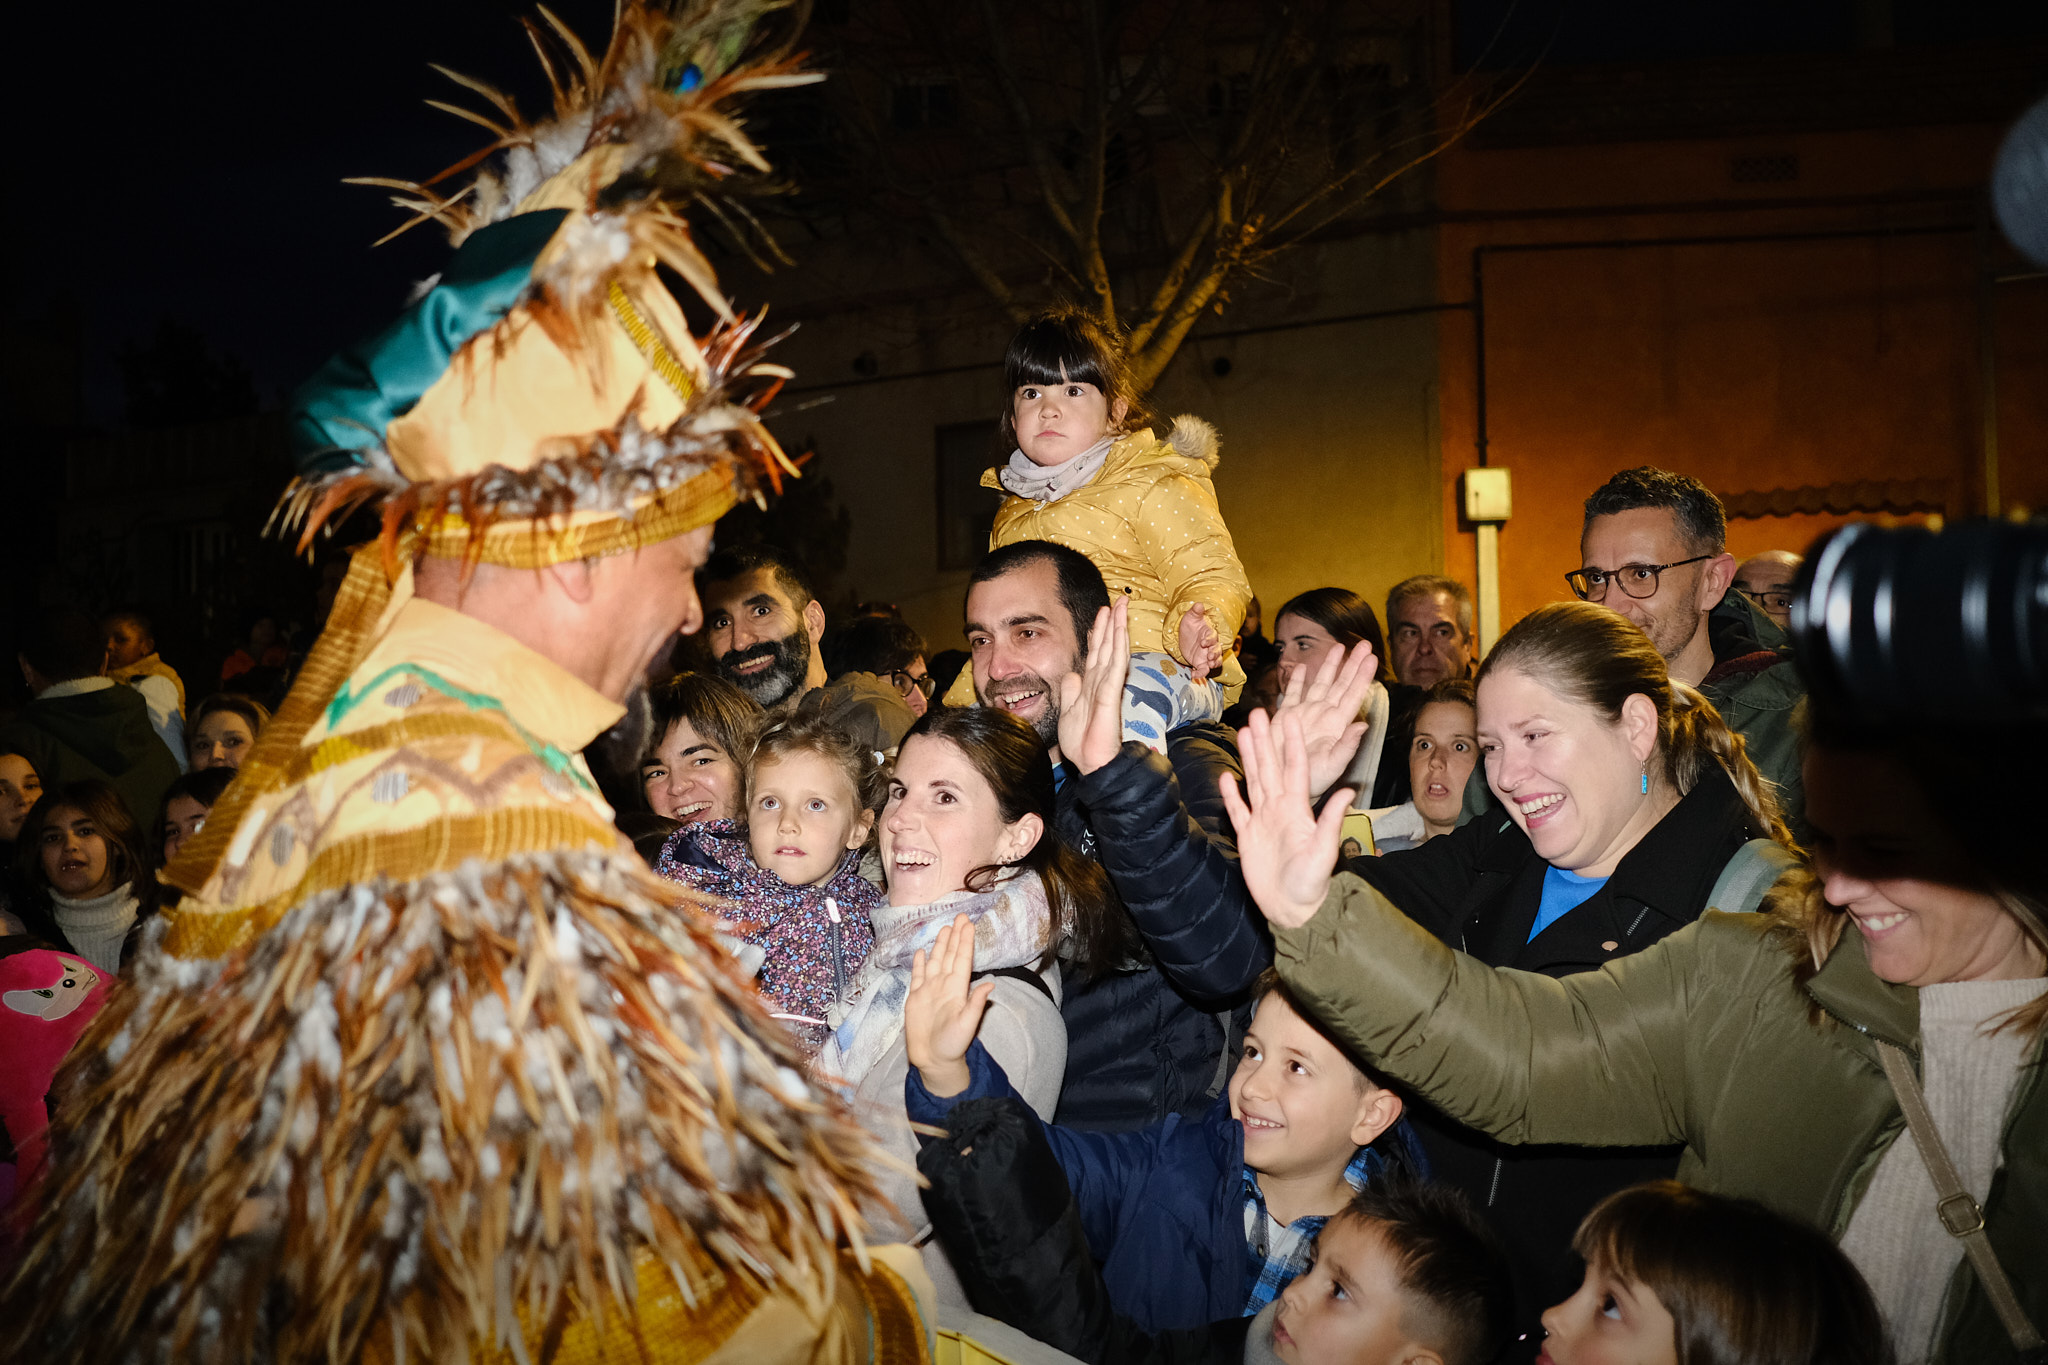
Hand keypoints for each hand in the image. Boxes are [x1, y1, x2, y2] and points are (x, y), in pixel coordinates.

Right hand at [904, 914, 994, 1097]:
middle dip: (955, 936)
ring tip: (945, 928)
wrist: (933, 1060)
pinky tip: (921, 951)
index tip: (969, 924)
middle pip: (949, 956)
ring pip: (935, 961)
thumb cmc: (952, 1045)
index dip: (965, 942)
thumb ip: (976, 1004)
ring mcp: (929, 990)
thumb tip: (991, 983)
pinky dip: (919, 963)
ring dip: (940, 945)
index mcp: (957, 989)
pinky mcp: (916, 998)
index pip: (962, 960)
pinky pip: (918, 976)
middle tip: (960, 916)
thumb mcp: (967, 1025)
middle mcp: (944, 986)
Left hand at [1057, 596, 1130, 775]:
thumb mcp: (1069, 711)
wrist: (1091, 763)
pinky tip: (1121, 630)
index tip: (1100, 615)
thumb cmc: (1082, 742)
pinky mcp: (1111, 693)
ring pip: (1114, 649)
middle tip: (1118, 600)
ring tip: (1121, 605)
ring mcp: (1108, 686)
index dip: (1098, 633)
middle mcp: (1102, 682)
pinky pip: (1116, 664)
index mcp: (1091, 685)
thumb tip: (1072, 674)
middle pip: (1107, 645)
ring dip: (1117, 626)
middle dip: (1111, 622)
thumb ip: (1072, 691)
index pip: (1095, 653)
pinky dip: (1118, 646)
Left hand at [1178, 603, 1222, 682]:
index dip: (1210, 640)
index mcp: (1209, 633)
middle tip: (1209, 656)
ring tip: (1208, 665)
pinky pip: (1204, 670)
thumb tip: (1198, 604)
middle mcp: (1211, 646)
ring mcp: (1207, 655)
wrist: (1184, 636)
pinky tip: (1193, 675)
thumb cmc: (1190, 625)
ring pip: (1215, 661)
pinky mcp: (1201, 663)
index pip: (1213, 637)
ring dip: (1214, 664)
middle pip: (1217, 650)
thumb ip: (1195, 612)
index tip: (1203, 642)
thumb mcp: (1190, 617)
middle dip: (1214, 654)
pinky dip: (1200, 674)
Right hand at [1219, 709, 1351, 927]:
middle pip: (1271, 768)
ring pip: (1254, 782)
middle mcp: (1280, 810)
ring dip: (1249, 758)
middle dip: (1264, 741)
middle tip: (1258, 714)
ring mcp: (1263, 821)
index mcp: (1298, 809)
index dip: (1292, 744)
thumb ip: (1331, 818)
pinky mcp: (1248, 837)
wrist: (1294, 910)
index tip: (1289, 719)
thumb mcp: (1324, 849)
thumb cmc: (1312, 883)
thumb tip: (1347, 790)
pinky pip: (1238, 811)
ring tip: (1242, 733)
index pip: (1295, 769)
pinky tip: (1226, 777)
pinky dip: (1231, 795)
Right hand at [1272, 640, 1378, 797]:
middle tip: (1363, 644)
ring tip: (1337, 647)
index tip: (1372, 657)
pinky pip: (1294, 694)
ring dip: (1329, 666)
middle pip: (1341, 684)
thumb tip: (1363, 725)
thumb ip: (1347, 746)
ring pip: (1320, 684)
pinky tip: (1300, 668)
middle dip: (1352, 664)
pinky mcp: (1287, 718)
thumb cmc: (1311, 781)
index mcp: (1335, 724)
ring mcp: (1306, 715)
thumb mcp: (1331, 765)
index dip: (1362, 675)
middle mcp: (1323, 716)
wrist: (1285, 786)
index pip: (1353, 694)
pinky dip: (1296, 680)